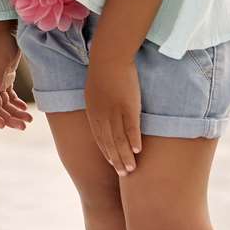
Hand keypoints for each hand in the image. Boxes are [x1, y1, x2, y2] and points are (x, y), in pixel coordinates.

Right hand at [0, 22, 31, 130]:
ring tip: (29, 119)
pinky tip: (25, 108)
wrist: (5, 25)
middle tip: (24, 126)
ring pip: (4, 103)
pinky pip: (9, 95)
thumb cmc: (0, 41)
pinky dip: (16, 103)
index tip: (3, 126)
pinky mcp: (5, 75)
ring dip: (15, 112)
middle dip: (9, 118)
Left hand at [84, 46, 142, 174]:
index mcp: (93, 112)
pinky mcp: (128, 106)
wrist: (109, 55)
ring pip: (120, 139)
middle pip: (109, 143)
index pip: (99, 138)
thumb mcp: (94, 89)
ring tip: (131, 169)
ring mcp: (115, 111)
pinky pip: (131, 127)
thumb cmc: (102, 69)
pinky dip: (133, 140)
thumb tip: (101, 112)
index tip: (112, 162)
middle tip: (123, 174)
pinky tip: (137, 151)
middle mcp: (102, 115)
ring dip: (125, 156)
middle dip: (116, 160)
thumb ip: (97, 104)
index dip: (106, 152)